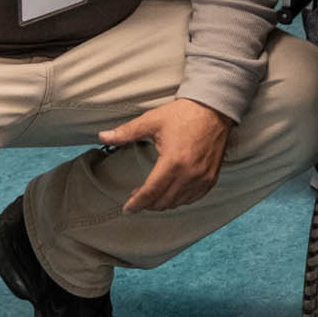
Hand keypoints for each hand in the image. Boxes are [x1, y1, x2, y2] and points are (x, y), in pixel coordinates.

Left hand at [99, 97, 232, 211]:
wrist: (214, 108)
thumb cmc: (183, 113)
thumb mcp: (153, 120)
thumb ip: (127, 132)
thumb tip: (102, 136)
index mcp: (173, 161)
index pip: (150, 193)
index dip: (136, 203)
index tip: (127, 208)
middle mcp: (189, 174)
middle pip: (162, 202)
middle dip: (147, 204)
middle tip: (137, 197)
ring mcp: (202, 177)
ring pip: (177, 202)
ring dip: (162, 202)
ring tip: (153, 194)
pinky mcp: (211, 177)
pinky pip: (192, 198)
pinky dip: (180, 200)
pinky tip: (172, 192)